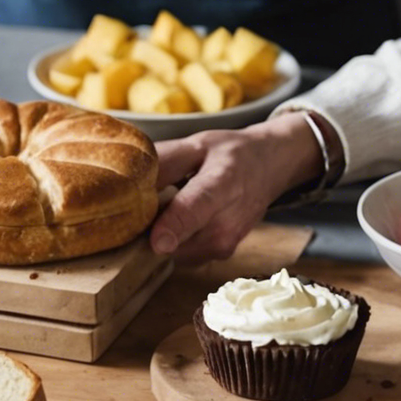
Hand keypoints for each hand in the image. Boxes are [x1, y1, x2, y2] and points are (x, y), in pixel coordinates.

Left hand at [149, 113, 324, 263]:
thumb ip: (164, 162)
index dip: (175, 226)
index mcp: (221, 184)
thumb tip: (129, 177)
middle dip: (150, 227)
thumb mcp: (197, 145)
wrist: (271, 167)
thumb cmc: (229, 154)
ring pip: (174, 250)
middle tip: (144, 203)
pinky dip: (175, 241)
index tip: (157, 241)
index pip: (196, 209)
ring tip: (172, 206)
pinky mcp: (220, 255)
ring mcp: (226, 243)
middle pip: (177, 238)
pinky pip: (182, 254)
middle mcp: (227, 222)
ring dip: (162, 234)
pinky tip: (183, 220)